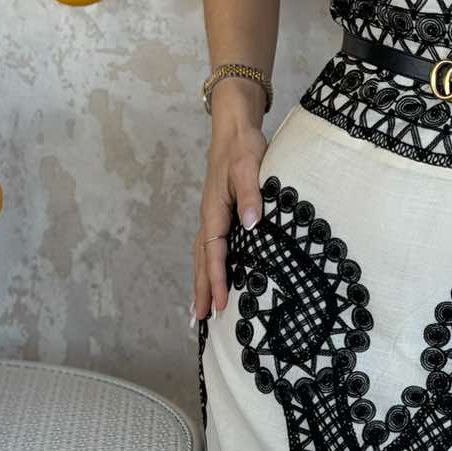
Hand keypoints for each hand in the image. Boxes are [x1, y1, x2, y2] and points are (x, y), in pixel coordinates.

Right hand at [192, 119, 267, 322]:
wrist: (234, 129)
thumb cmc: (243, 148)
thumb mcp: (251, 167)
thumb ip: (252, 195)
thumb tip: (253, 224)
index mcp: (215, 210)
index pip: (215, 252)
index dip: (217, 279)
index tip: (219, 304)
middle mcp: (210, 217)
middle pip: (202, 260)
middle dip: (201, 290)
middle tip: (198, 321)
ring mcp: (213, 216)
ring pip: (204, 256)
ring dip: (202, 282)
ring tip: (199, 311)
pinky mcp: (220, 214)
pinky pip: (211, 247)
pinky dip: (210, 267)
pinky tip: (214, 278)